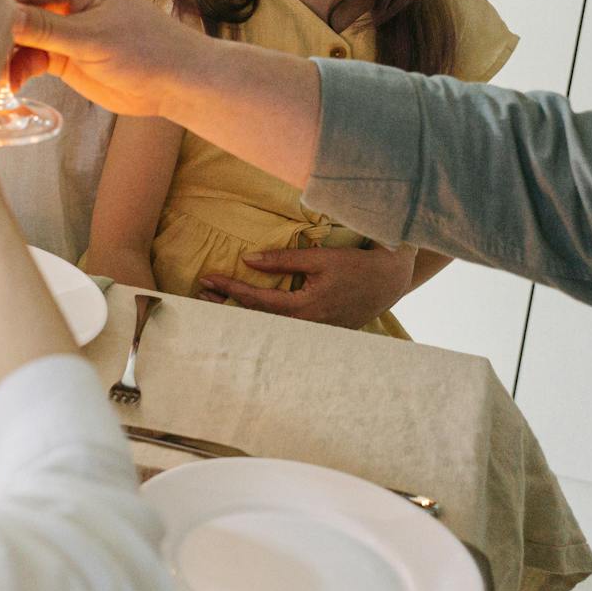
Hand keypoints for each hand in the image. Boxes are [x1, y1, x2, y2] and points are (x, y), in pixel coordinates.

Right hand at [6, 0, 203, 117]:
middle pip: (13, 8)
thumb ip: (44, 28)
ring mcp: (59, 26)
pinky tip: (11, 84)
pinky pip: (27, 57)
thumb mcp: (91, 38)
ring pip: (16, 36)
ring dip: (4, 54)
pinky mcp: (59, 53)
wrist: (175, 83)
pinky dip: (17, 69)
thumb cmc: (145, 48)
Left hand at [199, 245, 414, 328]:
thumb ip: (283, 260)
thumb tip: (248, 260)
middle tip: (201, 294)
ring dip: (241, 312)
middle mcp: (307, 326)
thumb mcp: (319, 258)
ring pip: (269, 325)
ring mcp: (313, 332)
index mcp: (306, 308)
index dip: (231, 289)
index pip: (258, 301)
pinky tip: (244, 310)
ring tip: (215, 301)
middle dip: (227, 306)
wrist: (390, 281)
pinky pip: (283, 326)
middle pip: (257, 319)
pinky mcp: (319, 331)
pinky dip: (260, 318)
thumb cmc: (356, 266)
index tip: (208, 278)